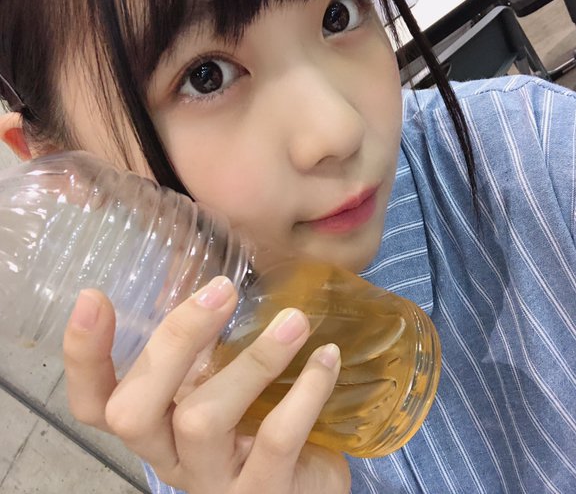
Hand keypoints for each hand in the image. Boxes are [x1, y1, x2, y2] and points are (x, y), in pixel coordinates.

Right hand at [63, 276, 349, 493]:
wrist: (311, 484)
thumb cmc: (263, 423)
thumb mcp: (226, 384)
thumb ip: (208, 345)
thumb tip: (206, 269)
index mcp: (157, 425)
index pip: (94, 403)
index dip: (83, 357)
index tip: (94, 296)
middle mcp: (172, 457)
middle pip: (133, 412)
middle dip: (173, 342)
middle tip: (222, 291)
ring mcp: (214, 482)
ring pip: (203, 421)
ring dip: (253, 361)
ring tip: (295, 320)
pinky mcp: (264, 493)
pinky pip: (276, 439)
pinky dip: (304, 391)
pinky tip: (326, 357)